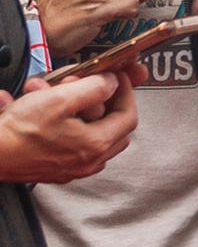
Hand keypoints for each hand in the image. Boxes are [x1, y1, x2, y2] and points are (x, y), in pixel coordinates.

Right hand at [0, 69, 137, 184]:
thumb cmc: (20, 131)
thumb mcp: (60, 99)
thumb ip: (94, 89)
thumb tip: (113, 84)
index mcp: (95, 145)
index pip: (128, 116)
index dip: (126, 92)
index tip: (118, 78)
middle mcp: (89, 162)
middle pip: (117, 129)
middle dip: (111, 104)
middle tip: (100, 86)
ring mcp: (74, 168)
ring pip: (97, 137)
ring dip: (90, 114)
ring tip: (70, 96)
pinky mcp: (59, 169)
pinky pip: (78, 146)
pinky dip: (74, 127)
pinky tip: (57, 114)